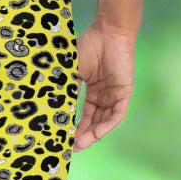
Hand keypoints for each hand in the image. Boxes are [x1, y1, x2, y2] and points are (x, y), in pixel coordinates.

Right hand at [73, 21, 135, 151]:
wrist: (108, 32)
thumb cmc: (89, 46)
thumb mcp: (73, 72)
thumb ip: (67, 91)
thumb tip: (55, 111)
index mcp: (93, 91)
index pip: (84, 115)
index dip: (75, 128)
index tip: (64, 138)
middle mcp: (104, 96)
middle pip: (94, 122)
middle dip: (83, 136)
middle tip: (70, 147)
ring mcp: (115, 95)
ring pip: (104, 121)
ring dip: (93, 135)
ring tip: (79, 144)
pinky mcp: (124, 93)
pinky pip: (116, 115)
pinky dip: (106, 126)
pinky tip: (96, 134)